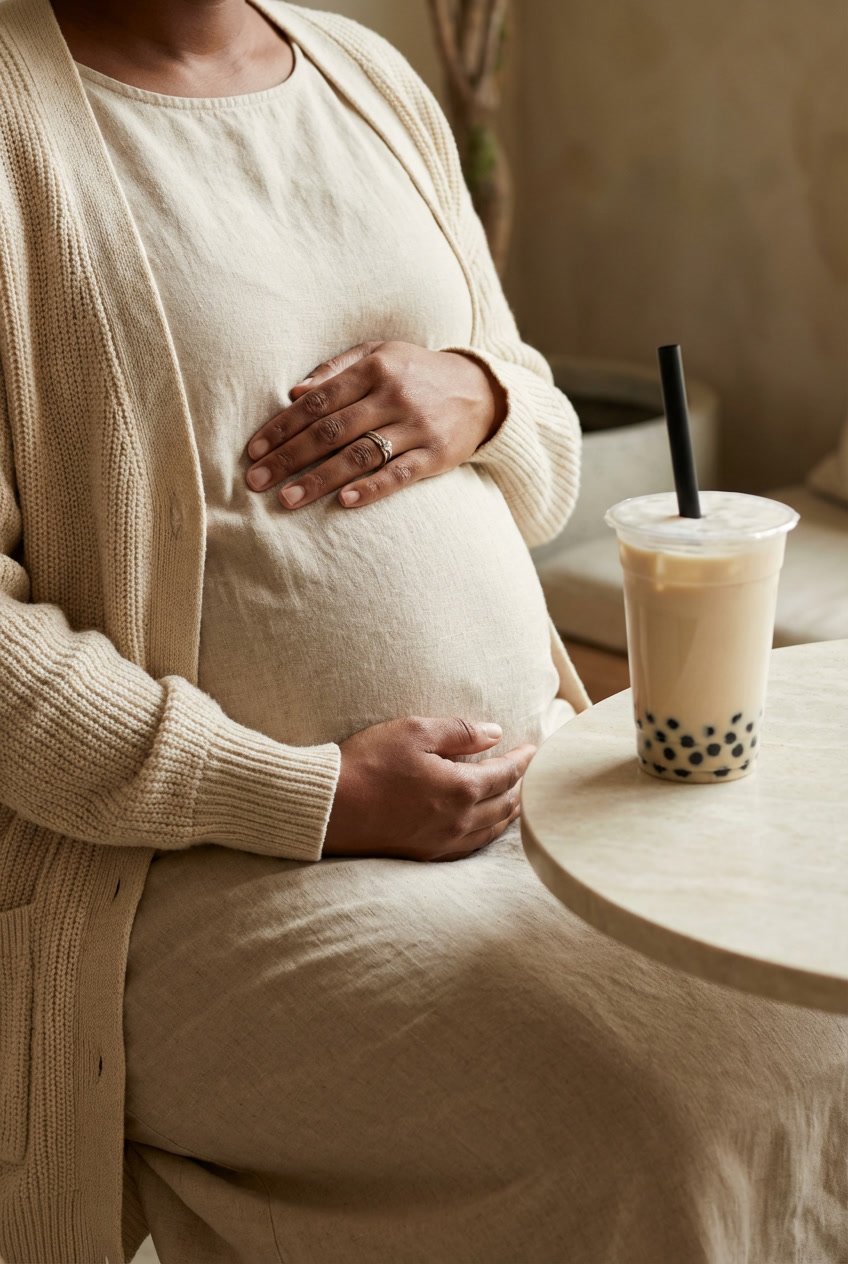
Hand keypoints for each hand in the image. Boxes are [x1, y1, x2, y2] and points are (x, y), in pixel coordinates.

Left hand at [243, 340, 506, 511]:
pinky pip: (399, 475)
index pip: (317, 402)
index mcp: (375, 368)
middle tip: (256, 481)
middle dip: (289, 457)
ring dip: (319, 479)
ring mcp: (416, 426)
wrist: (480, 391)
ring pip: (358, 455)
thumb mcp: (380, 354)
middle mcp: (394, 395)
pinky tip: (344, 502)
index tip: (253, 450)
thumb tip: (293, 393)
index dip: (282, 427)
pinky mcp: (436, 455)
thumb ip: (337, 369)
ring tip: (287, 499)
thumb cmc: (417, 373)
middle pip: (331, 431)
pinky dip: (372, 489)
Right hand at [323, 715, 535, 861]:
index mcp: (460, 788)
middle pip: (505, 805)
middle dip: (523, 787)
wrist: (330, 807)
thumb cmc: (368, 762)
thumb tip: (496, 733)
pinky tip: (486, 829)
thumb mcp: (414, 731)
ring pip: (491, 830)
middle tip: (533, 774)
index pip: (506, 774)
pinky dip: (487, 835)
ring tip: (518, 800)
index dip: (523, 760)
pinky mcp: (425, 854)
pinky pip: (470, 848)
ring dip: (510, 813)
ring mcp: (442, 842)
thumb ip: (460, 732)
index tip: (535, 749)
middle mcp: (458, 820)